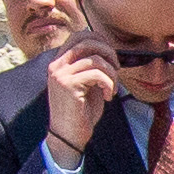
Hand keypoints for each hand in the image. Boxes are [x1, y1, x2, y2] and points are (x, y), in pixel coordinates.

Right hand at [39, 40, 124, 164]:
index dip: (100, 41)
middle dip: (108, 51)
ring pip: (95, 59)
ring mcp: (60, 74)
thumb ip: (92, 66)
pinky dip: (109, 83)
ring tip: (112, 88)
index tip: (111, 57)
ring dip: (111, 73)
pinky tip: (108, 96)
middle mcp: (56, 65)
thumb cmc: (81, 112)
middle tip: (117, 68)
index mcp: (59, 62)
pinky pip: (97, 74)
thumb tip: (108, 50)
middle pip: (87, 40)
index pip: (79, 36)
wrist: (68, 137)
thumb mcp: (87, 84)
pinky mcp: (68, 85)